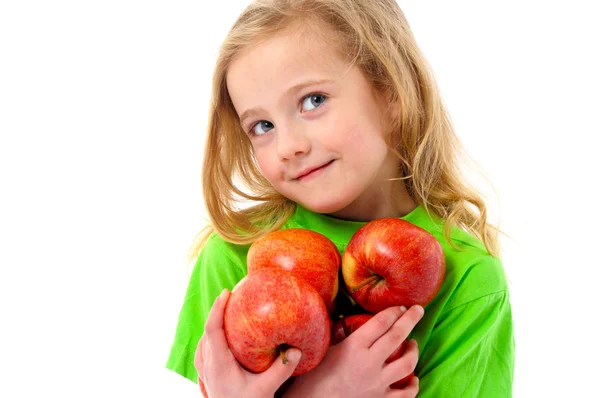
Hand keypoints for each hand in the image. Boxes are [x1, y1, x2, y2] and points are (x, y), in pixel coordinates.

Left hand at [194, 289, 301, 397]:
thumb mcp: (265, 390)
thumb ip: (281, 370)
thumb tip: (296, 350)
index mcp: (218, 363)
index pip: (213, 329)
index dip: (217, 308)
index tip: (227, 293)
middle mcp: (207, 365)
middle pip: (207, 332)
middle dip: (217, 312)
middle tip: (232, 298)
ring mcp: (204, 372)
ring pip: (203, 342)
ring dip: (214, 326)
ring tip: (228, 315)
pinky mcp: (206, 378)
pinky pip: (204, 351)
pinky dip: (211, 339)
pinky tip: (222, 340)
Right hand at [284, 305, 422, 397]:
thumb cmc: (311, 379)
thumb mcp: (323, 351)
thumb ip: (338, 336)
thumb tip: (344, 320)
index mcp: (354, 347)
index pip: (380, 323)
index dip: (393, 311)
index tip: (400, 306)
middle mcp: (369, 363)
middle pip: (397, 336)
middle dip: (411, 320)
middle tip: (418, 309)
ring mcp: (378, 383)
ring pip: (407, 364)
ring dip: (414, 350)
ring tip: (413, 343)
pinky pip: (405, 394)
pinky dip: (413, 385)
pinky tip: (414, 379)